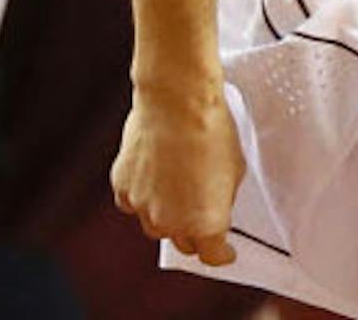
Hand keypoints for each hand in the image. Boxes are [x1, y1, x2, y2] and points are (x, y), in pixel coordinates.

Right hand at [110, 82, 243, 266]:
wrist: (177, 100)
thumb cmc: (210, 128)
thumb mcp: (234, 171)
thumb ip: (221, 199)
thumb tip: (210, 202)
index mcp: (206, 224)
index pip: (213, 257)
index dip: (221, 253)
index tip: (223, 249)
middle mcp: (173, 223)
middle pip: (182, 242)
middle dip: (192, 232)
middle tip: (196, 210)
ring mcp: (144, 207)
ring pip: (154, 224)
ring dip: (164, 213)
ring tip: (172, 186)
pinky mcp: (123, 186)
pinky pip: (131, 202)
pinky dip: (140, 194)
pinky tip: (150, 175)